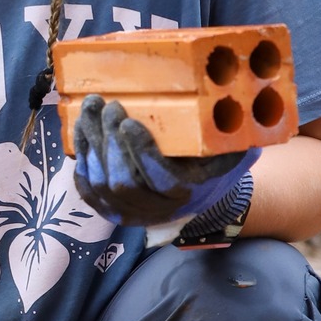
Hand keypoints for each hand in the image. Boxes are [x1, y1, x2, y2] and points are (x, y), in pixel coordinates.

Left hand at [73, 94, 259, 229]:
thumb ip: (233, 135)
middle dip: (110, 141)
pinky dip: (80, 162)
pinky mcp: (110, 211)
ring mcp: (130, 214)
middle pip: (123, 181)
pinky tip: (81, 134)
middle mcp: (156, 210)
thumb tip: (240, 108)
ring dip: (91, 144)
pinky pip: (87, 192)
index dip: (141, 151)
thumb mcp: (230, 149)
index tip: (130, 122)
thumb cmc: (211, 162)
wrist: (197, 195)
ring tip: (90, 110)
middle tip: (107, 105)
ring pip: (100, 184)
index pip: (159, 178)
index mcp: (186, 194)